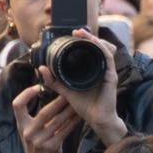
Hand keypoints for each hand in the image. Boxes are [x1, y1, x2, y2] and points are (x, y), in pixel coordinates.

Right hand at [12, 86, 80, 152]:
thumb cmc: (37, 147)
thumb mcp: (29, 132)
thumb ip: (35, 118)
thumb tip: (46, 97)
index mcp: (21, 125)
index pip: (17, 105)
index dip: (26, 94)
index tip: (37, 87)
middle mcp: (29, 132)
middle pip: (44, 112)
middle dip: (58, 101)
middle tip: (68, 91)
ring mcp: (40, 141)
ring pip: (58, 121)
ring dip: (69, 110)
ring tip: (78, 102)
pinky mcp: (52, 147)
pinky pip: (65, 131)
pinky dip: (73, 122)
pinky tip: (80, 117)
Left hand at [37, 30, 125, 145]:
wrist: (98, 120)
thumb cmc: (86, 107)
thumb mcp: (65, 91)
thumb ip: (54, 81)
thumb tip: (41, 68)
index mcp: (91, 71)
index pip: (89, 51)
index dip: (82, 41)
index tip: (72, 34)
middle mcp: (101, 69)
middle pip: (97, 48)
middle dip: (88, 37)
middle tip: (76, 31)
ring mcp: (107, 72)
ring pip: (103, 49)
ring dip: (93, 40)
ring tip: (82, 34)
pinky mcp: (111, 76)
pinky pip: (107, 58)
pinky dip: (100, 48)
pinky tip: (93, 43)